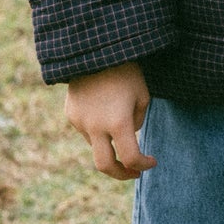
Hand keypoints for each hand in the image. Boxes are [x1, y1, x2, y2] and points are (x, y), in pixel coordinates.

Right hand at [65, 61, 155, 178]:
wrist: (94, 50)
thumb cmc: (126, 71)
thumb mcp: (142, 96)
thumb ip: (137, 122)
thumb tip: (128, 136)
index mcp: (118, 122)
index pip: (131, 158)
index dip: (143, 164)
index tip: (152, 161)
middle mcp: (95, 127)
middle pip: (105, 166)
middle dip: (121, 174)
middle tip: (133, 172)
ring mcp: (79, 122)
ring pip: (96, 145)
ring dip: (109, 142)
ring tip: (118, 115)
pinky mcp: (71, 114)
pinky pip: (86, 130)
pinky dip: (97, 128)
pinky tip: (103, 106)